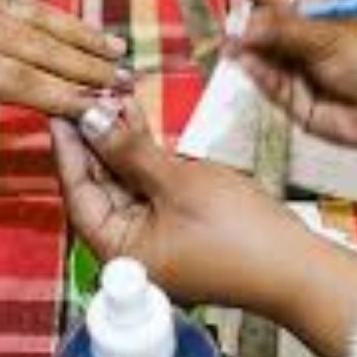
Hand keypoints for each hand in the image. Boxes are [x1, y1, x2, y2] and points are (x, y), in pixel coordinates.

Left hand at [50, 98, 356, 356]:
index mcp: (119, 251)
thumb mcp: (177, 183)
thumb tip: (91, 120)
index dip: (68, 147)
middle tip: (85, 93)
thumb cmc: (241, 236)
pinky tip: (134, 115)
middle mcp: (130, 246)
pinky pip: (148, 181)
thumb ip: (128, 151)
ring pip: (124, 178)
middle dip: (95, 136)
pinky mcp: (177, 220)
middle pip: (98, 184)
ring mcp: (154, 233)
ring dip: (118, 138)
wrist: (296, 263)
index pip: (78, 192)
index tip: (60, 110)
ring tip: (109, 94)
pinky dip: (142, 151)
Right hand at [236, 0, 356, 228]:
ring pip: (262, 58)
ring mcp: (299, 73)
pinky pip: (269, 85)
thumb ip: (284, 30)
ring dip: (246, 50)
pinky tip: (247, 61)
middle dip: (246, 26)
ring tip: (233, 43)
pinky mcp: (296, 103)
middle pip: (263, 30)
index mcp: (318, 15)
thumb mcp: (330, 36)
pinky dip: (257, 73)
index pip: (278, 0)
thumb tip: (246, 25)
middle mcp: (306, 43)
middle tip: (233, 24)